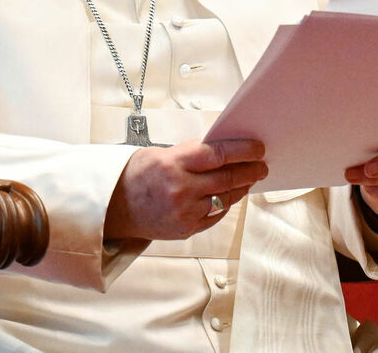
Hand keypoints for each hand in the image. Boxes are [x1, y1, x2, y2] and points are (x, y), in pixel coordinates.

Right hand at [104, 139, 266, 240]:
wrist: (116, 207)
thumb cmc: (138, 175)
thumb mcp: (161, 153)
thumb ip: (192, 152)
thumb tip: (225, 149)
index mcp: (173, 164)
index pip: (218, 154)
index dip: (243, 151)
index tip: (258, 149)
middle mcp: (180, 189)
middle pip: (227, 178)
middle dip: (250, 170)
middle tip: (262, 165)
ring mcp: (184, 212)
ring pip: (225, 198)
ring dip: (242, 187)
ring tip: (250, 178)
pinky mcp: (187, 229)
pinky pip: (217, 215)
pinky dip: (227, 203)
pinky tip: (231, 194)